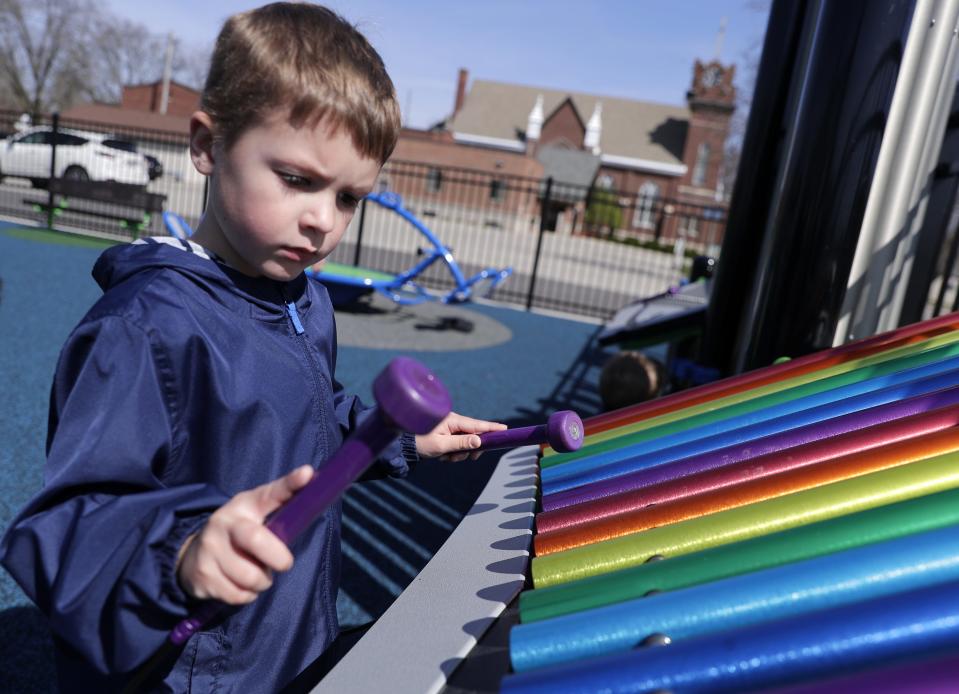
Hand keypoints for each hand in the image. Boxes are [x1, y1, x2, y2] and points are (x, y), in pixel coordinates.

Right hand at [176, 465, 313, 603]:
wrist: (191, 554)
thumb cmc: (238, 532)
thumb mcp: (255, 513)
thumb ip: (280, 503)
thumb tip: (311, 480)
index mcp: (243, 505)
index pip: (270, 493)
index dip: (290, 484)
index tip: (307, 474)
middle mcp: (223, 523)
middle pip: (257, 540)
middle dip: (279, 558)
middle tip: (283, 563)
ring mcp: (209, 550)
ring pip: (251, 577)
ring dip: (262, 581)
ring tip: (256, 572)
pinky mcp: (202, 576)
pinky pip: (238, 595)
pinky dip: (247, 595)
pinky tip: (240, 583)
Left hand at [415, 411, 506, 461]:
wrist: (402, 443)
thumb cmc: (420, 442)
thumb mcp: (441, 445)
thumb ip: (461, 443)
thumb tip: (480, 442)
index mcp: (453, 420)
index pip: (477, 424)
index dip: (492, 428)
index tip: (505, 429)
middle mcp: (453, 421)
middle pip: (473, 435)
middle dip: (470, 449)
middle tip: (469, 458)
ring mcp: (449, 427)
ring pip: (464, 442)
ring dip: (458, 453)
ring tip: (445, 457)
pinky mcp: (445, 433)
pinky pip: (456, 443)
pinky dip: (452, 452)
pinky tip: (442, 456)